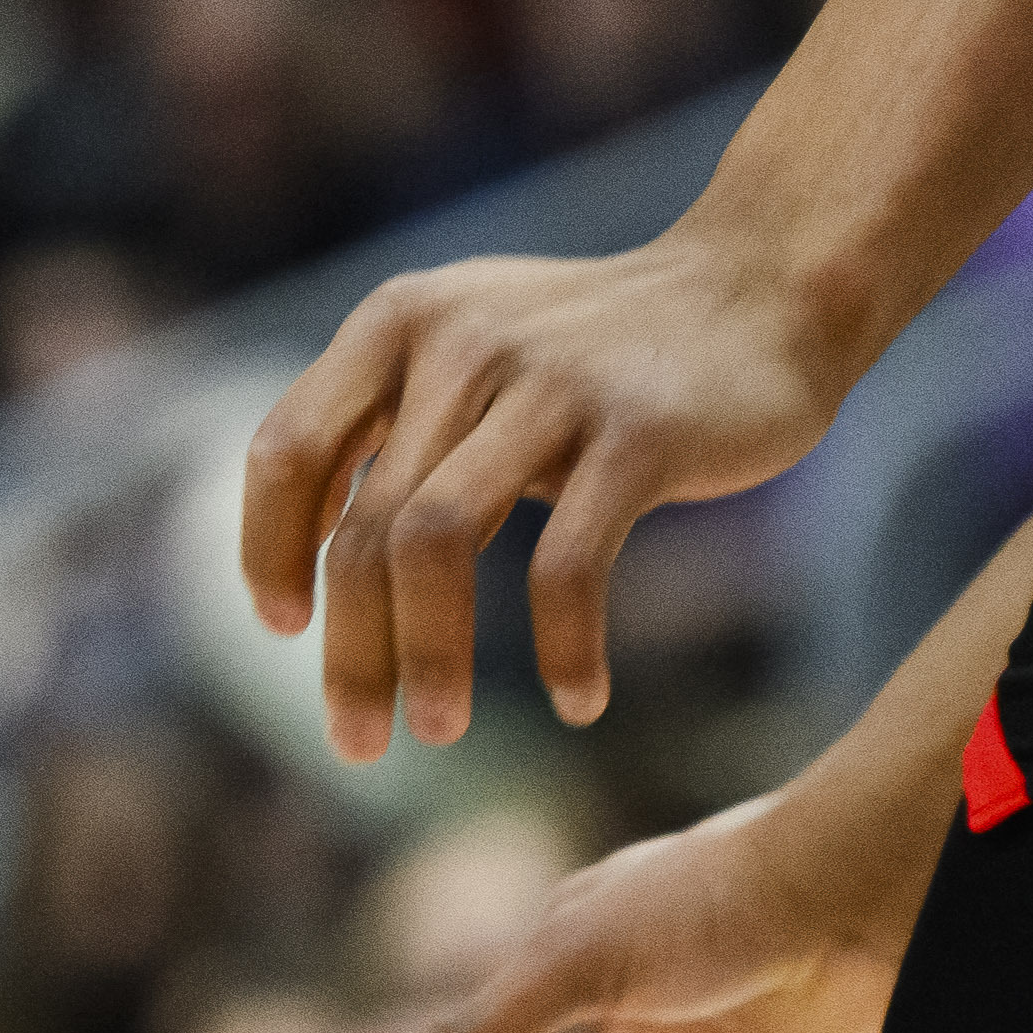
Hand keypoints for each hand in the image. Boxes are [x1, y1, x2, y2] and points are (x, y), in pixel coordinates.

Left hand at [239, 234, 853, 759]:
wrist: (764, 289)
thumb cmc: (598, 348)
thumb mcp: (472, 352)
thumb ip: (390, 427)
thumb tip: (310, 562)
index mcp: (399, 323)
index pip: (287, 448)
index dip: (268, 547)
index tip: (284, 625)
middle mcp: (460, 342)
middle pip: (365, 524)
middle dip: (352, 648)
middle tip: (358, 742)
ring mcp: (549, 384)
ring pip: (436, 542)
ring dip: (429, 653)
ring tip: (440, 728)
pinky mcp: (639, 431)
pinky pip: (569, 561)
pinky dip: (564, 645)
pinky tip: (578, 700)